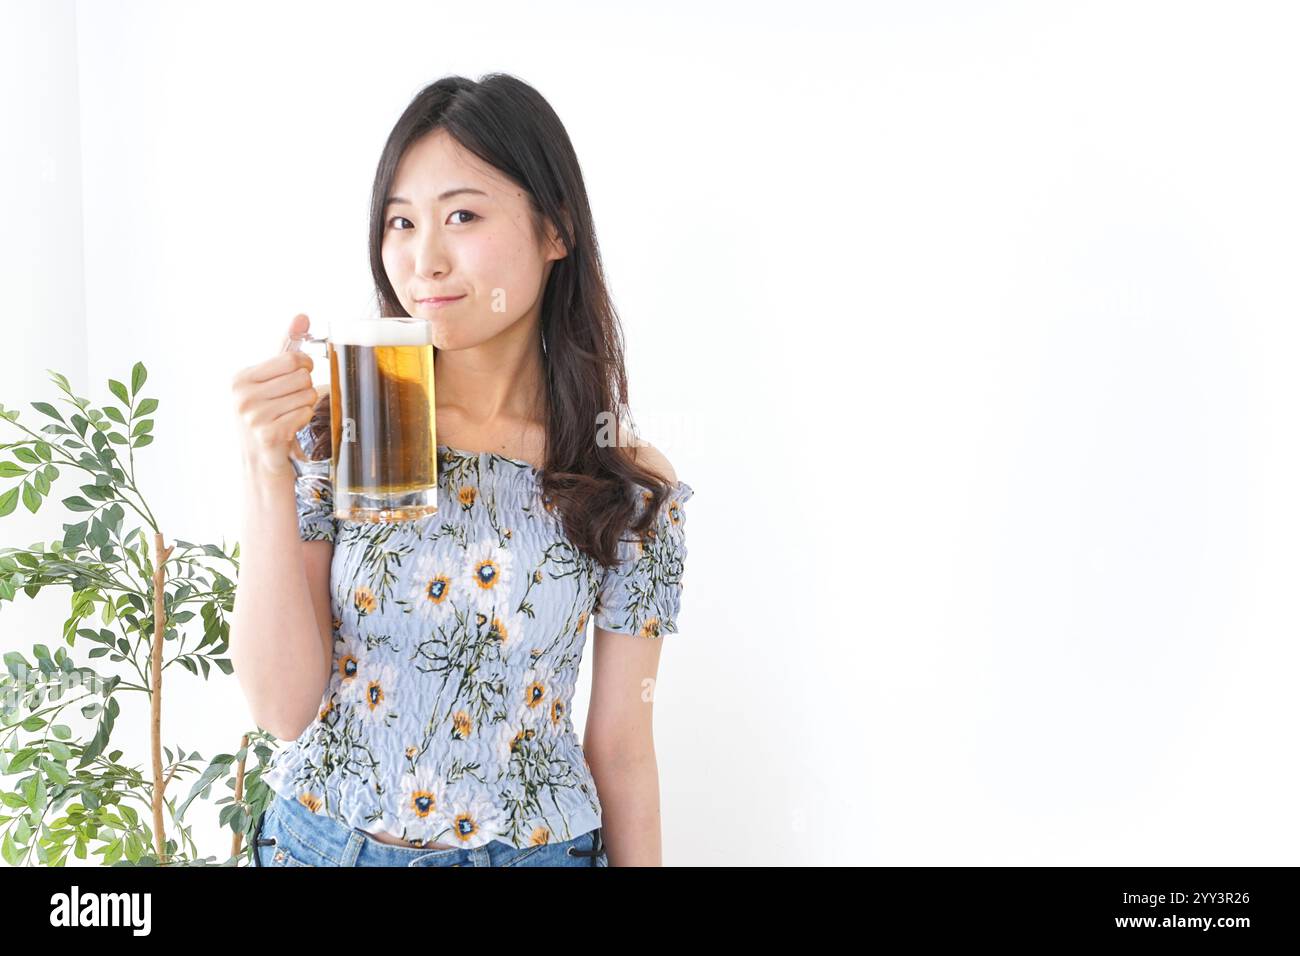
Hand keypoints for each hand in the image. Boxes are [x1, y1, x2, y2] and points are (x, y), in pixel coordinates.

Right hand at [231, 313, 321, 479]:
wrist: (259, 464)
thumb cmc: (266, 418)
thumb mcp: (269, 382)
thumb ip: (285, 349)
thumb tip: (301, 316)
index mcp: (240, 378)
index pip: (292, 358)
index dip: (304, 367)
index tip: (299, 376)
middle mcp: (242, 396)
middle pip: (303, 377)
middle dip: (306, 389)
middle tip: (291, 403)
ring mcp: (253, 416)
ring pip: (307, 395)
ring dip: (306, 406)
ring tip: (289, 416)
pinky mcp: (268, 434)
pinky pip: (305, 414)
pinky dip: (304, 421)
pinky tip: (290, 428)